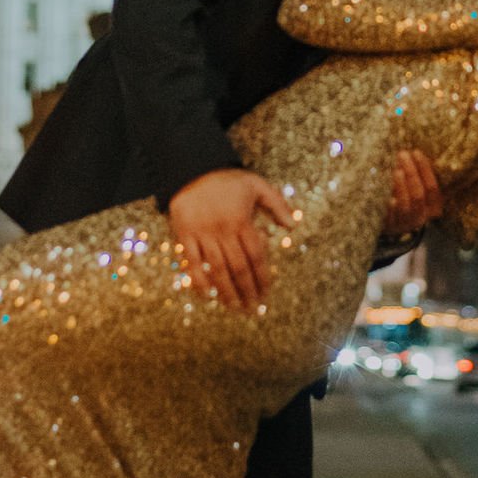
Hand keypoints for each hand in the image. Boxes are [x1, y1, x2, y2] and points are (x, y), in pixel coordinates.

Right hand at [168, 169, 294, 310]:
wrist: (192, 169)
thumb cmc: (227, 180)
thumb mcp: (257, 185)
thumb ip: (277, 204)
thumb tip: (292, 226)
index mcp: (242, 221)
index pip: (256, 256)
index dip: (262, 277)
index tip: (266, 293)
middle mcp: (223, 230)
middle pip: (238, 267)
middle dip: (247, 290)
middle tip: (253, 308)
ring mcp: (203, 234)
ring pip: (217, 269)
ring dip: (227, 291)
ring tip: (235, 307)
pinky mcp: (185, 235)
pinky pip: (192, 262)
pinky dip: (199, 280)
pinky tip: (207, 295)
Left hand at [386, 148, 444, 231]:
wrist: (392, 225)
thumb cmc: (408, 200)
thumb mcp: (419, 191)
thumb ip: (419, 176)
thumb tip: (412, 150)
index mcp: (433, 208)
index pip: (432, 188)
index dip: (425, 169)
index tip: (416, 152)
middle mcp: (420, 217)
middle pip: (418, 195)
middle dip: (411, 173)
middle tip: (402, 155)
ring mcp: (404, 224)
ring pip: (404, 205)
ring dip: (400, 186)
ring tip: (395, 170)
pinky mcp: (389, 227)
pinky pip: (389, 216)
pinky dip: (388, 205)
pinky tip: (386, 193)